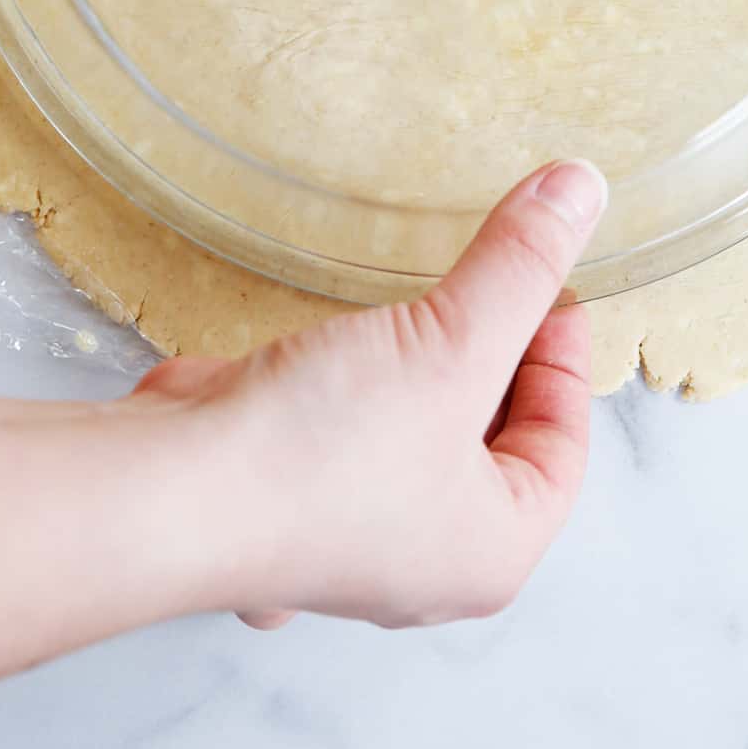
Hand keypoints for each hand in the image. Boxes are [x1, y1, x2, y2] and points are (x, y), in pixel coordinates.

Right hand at [0, 160, 605, 720]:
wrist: (165, 493)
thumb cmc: (325, 453)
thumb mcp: (452, 343)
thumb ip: (518, 266)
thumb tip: (582, 188)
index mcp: (492, 551)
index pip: (563, 445)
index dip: (562, 353)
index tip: (546, 277)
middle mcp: (422, 560)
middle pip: (490, 437)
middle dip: (489, 354)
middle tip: (486, 276)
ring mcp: (342, 535)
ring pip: (411, 429)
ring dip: (416, 365)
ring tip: (417, 301)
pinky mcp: (279, 498)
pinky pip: (340, 428)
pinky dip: (345, 380)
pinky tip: (336, 343)